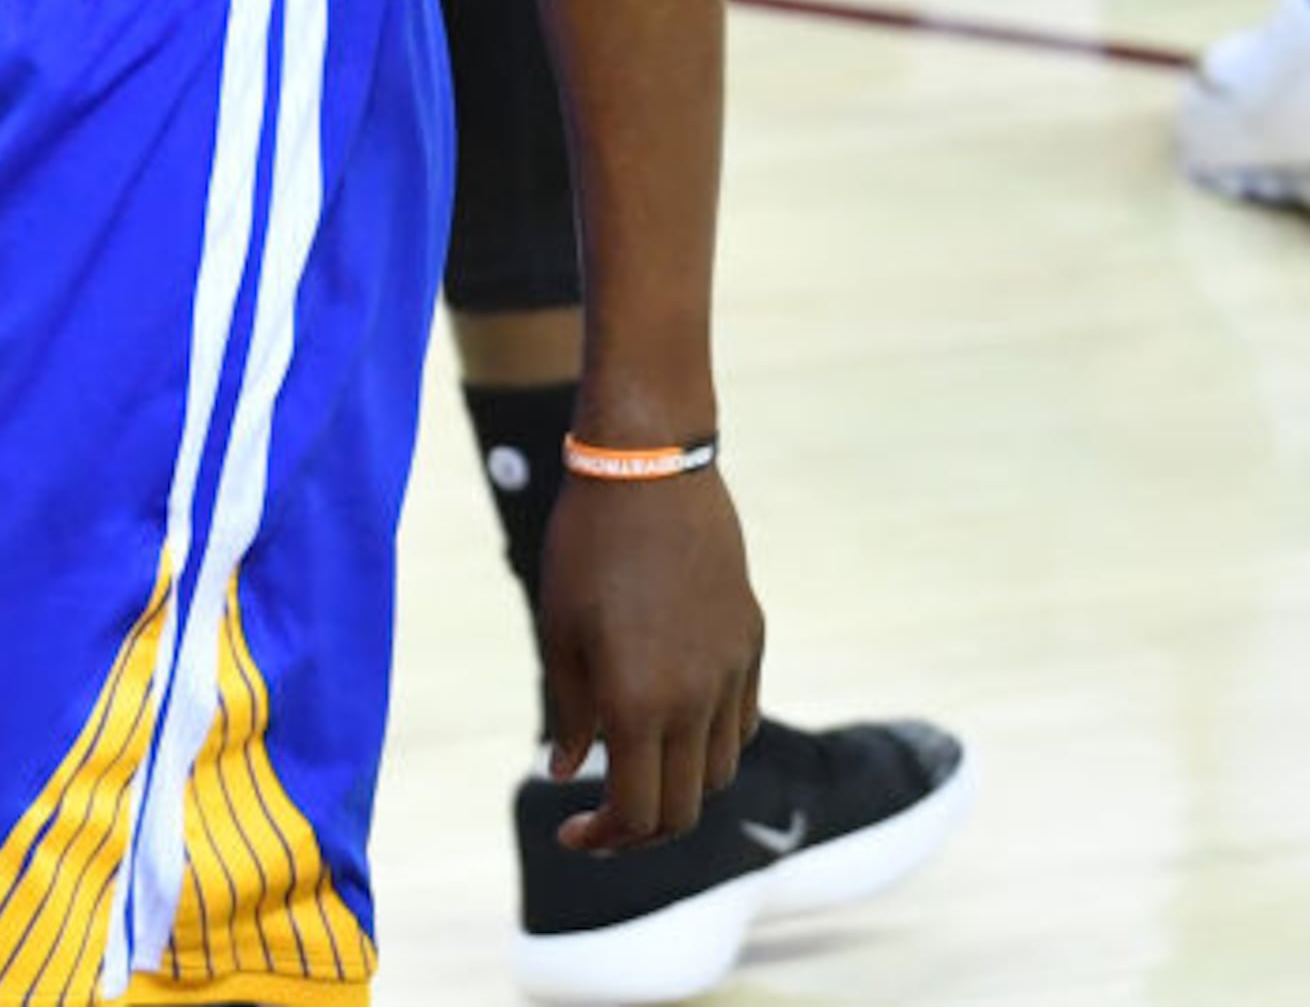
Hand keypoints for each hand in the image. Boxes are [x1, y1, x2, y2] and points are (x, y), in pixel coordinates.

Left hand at [539, 469, 765, 851]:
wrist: (648, 472)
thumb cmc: (585, 547)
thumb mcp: (558, 631)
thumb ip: (568, 711)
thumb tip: (564, 771)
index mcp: (639, 703)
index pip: (637, 811)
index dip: (604, 837)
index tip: (571, 834)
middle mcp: (696, 700)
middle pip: (683, 807)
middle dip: (640, 829)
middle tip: (599, 822)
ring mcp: (732, 673)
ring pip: (717, 770)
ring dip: (678, 787)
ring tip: (633, 769)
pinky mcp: (751, 643)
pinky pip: (739, 722)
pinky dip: (708, 743)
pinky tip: (672, 724)